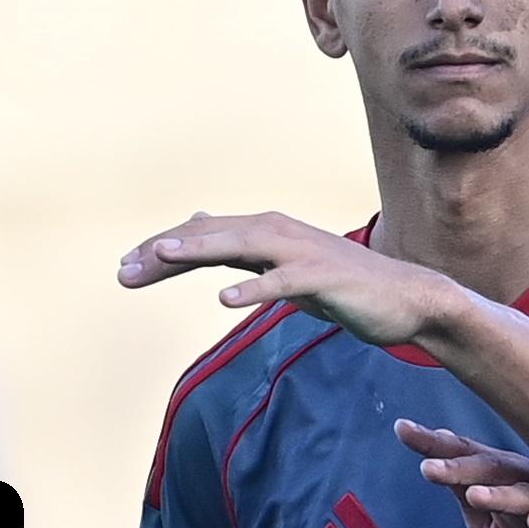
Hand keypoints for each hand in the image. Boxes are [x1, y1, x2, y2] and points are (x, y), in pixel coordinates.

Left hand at [117, 211, 462, 347]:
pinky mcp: (323, 276)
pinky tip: (226, 300)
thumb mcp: (284, 268)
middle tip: (124, 269)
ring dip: (201, 250)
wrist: (404, 299)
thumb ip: (244, 251)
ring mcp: (301, 252)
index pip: (204, 237)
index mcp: (266, 233)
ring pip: (242, 247)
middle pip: (212, 238)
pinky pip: (282, 282)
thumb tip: (200, 227)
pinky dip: (255, 288)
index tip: (125, 269)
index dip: (163, 251)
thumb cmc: (343, 286)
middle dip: (166, 252)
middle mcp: (279, 233)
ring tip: (163, 257)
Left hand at [397, 420, 528, 527]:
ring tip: (472, 494)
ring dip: (501, 494)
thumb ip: (468, 500)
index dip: (437, 443)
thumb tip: (434, 467)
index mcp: (510, 477)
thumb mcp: (493, 527)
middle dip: (461, 465)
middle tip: (427, 465)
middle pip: (494, 467)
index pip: (469, 456)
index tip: (402, 427)